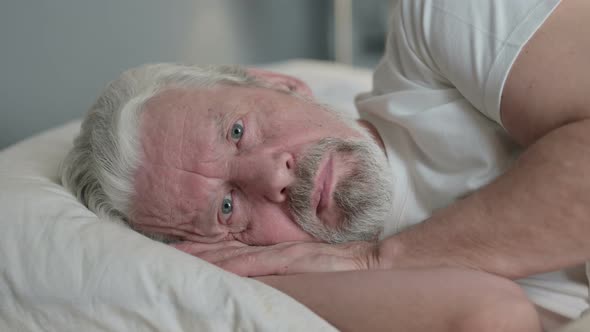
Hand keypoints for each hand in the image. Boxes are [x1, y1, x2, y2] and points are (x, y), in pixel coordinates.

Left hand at [172, 240, 380, 276]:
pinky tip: (218, 267)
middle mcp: (272, 253)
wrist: (365, 261)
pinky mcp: (292, 262)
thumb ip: (279, 267)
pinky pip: (257, 264)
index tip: (181, 252)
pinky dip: (235, 266)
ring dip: (207, 258)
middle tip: (168, 252)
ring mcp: (280, 257)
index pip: (231, 254)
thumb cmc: (336, 266)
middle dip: (197, 254)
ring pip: (235, 256)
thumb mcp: (303, 264)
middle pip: (226, 253)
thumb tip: (249, 275)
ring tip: (180, 256)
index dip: (205, 253)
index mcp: (273, 254)